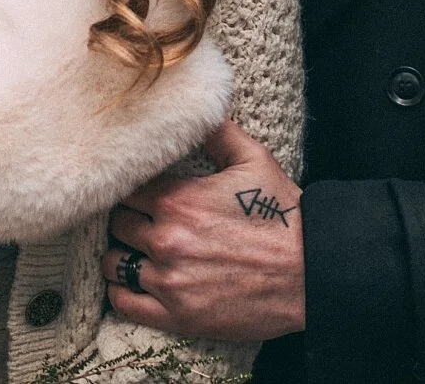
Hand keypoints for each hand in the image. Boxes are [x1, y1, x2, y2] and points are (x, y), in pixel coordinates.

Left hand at [102, 120, 304, 340]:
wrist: (312, 275)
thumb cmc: (284, 217)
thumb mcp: (255, 161)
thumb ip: (217, 133)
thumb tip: (199, 108)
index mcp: (178, 200)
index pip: (125, 189)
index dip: (131, 189)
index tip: (142, 194)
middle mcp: (166, 239)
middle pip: (117, 225)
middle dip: (128, 221)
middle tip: (143, 223)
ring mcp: (168, 281)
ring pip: (112, 264)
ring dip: (121, 256)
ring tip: (138, 254)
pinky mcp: (176, 316)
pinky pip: (124, 303)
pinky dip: (124, 293)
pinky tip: (136, 285)